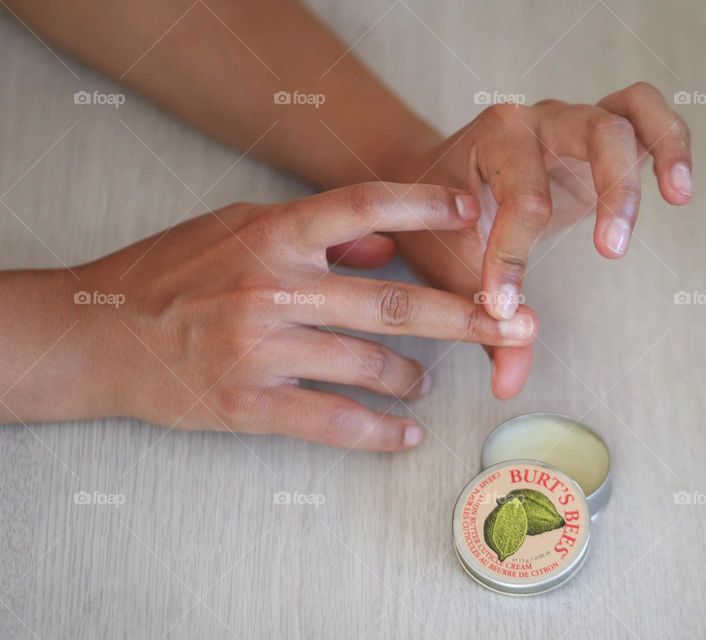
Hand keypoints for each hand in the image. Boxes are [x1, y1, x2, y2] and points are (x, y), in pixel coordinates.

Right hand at [72, 183, 537, 450]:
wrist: (101, 335)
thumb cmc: (172, 273)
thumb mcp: (236, 229)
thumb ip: (314, 234)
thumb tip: (387, 246)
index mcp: (272, 235)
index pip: (363, 207)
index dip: (424, 206)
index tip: (474, 211)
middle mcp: (272, 289)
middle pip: (392, 302)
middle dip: (466, 316)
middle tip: (518, 326)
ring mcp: (261, 350)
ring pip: (371, 366)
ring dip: (415, 376)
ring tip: (430, 380)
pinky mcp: (248, 404)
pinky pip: (334, 422)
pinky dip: (381, 431)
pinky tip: (407, 434)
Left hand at [386, 82, 691, 397]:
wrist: (430, 174)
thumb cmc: (439, 220)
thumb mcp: (449, 267)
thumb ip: (480, 321)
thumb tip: (510, 385)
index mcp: (494, 144)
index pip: (523, 198)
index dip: (515, 258)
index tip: (504, 309)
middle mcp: (538, 121)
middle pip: (594, 132)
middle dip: (611, 191)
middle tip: (612, 251)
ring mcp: (571, 121)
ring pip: (630, 111)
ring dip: (658, 154)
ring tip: (677, 197)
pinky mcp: (598, 130)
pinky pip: (644, 110)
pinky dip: (669, 139)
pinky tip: (679, 189)